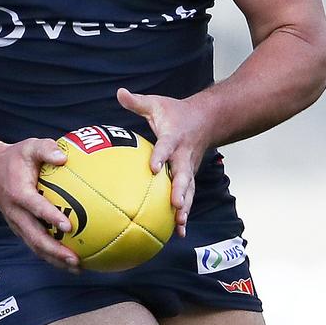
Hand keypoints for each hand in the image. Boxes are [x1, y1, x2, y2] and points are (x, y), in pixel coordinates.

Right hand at [0, 138, 80, 271]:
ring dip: (55, 259)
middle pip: (35, 238)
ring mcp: (16, 223)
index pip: (36, 208)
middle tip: (76, 260)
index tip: (69, 226)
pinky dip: (51, 255)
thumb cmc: (16, 157)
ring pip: (35, 246)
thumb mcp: (30, 146)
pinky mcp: (19, 228)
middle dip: (55, 252)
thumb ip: (46, 148)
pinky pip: (35, 244)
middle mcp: (16, 213)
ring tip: (77, 267)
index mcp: (19, 194)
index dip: (51, 218)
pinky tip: (69, 259)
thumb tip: (64, 157)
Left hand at [117, 87, 209, 237]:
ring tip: (179, 225)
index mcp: (174, 137)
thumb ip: (137, 102)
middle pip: (183, 175)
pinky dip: (183, 214)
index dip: (161, 157)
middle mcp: (184, 155)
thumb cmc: (176, 112)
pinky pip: (188, 197)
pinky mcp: (189, 177)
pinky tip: (177, 232)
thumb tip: (119, 92)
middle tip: (175, 204)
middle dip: (180, 190)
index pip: (166, 147)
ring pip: (188, 190)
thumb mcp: (156, 103)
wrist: (206, 119)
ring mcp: (189, 168)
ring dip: (184, 207)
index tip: (153, 168)